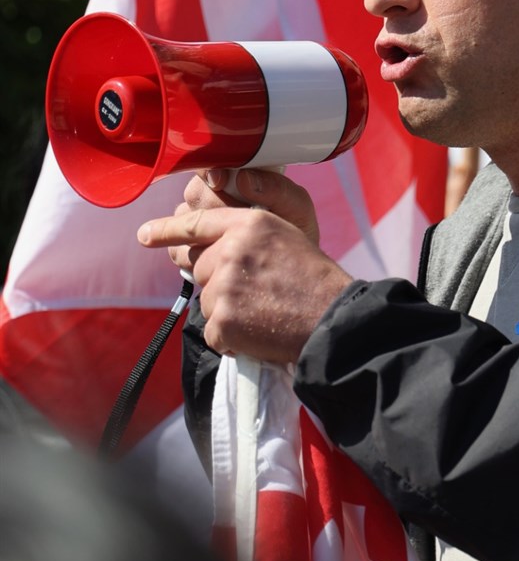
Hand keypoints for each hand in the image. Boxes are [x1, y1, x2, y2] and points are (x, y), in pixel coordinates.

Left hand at [137, 170, 351, 362]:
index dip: (167, 229)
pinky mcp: (224, 319)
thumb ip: (244, 235)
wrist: (330, 318)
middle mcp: (232, 249)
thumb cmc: (313, 279)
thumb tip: (206, 252)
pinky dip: (231, 337)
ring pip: (207, 300)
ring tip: (263, 311)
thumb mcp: (285, 235)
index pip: (197, 223)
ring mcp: (225, 285)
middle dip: (220, 281)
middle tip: (257, 291)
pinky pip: (214, 331)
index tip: (145, 234)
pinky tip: (259, 331)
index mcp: (249, 223)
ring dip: (228, 311)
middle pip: (200, 266)